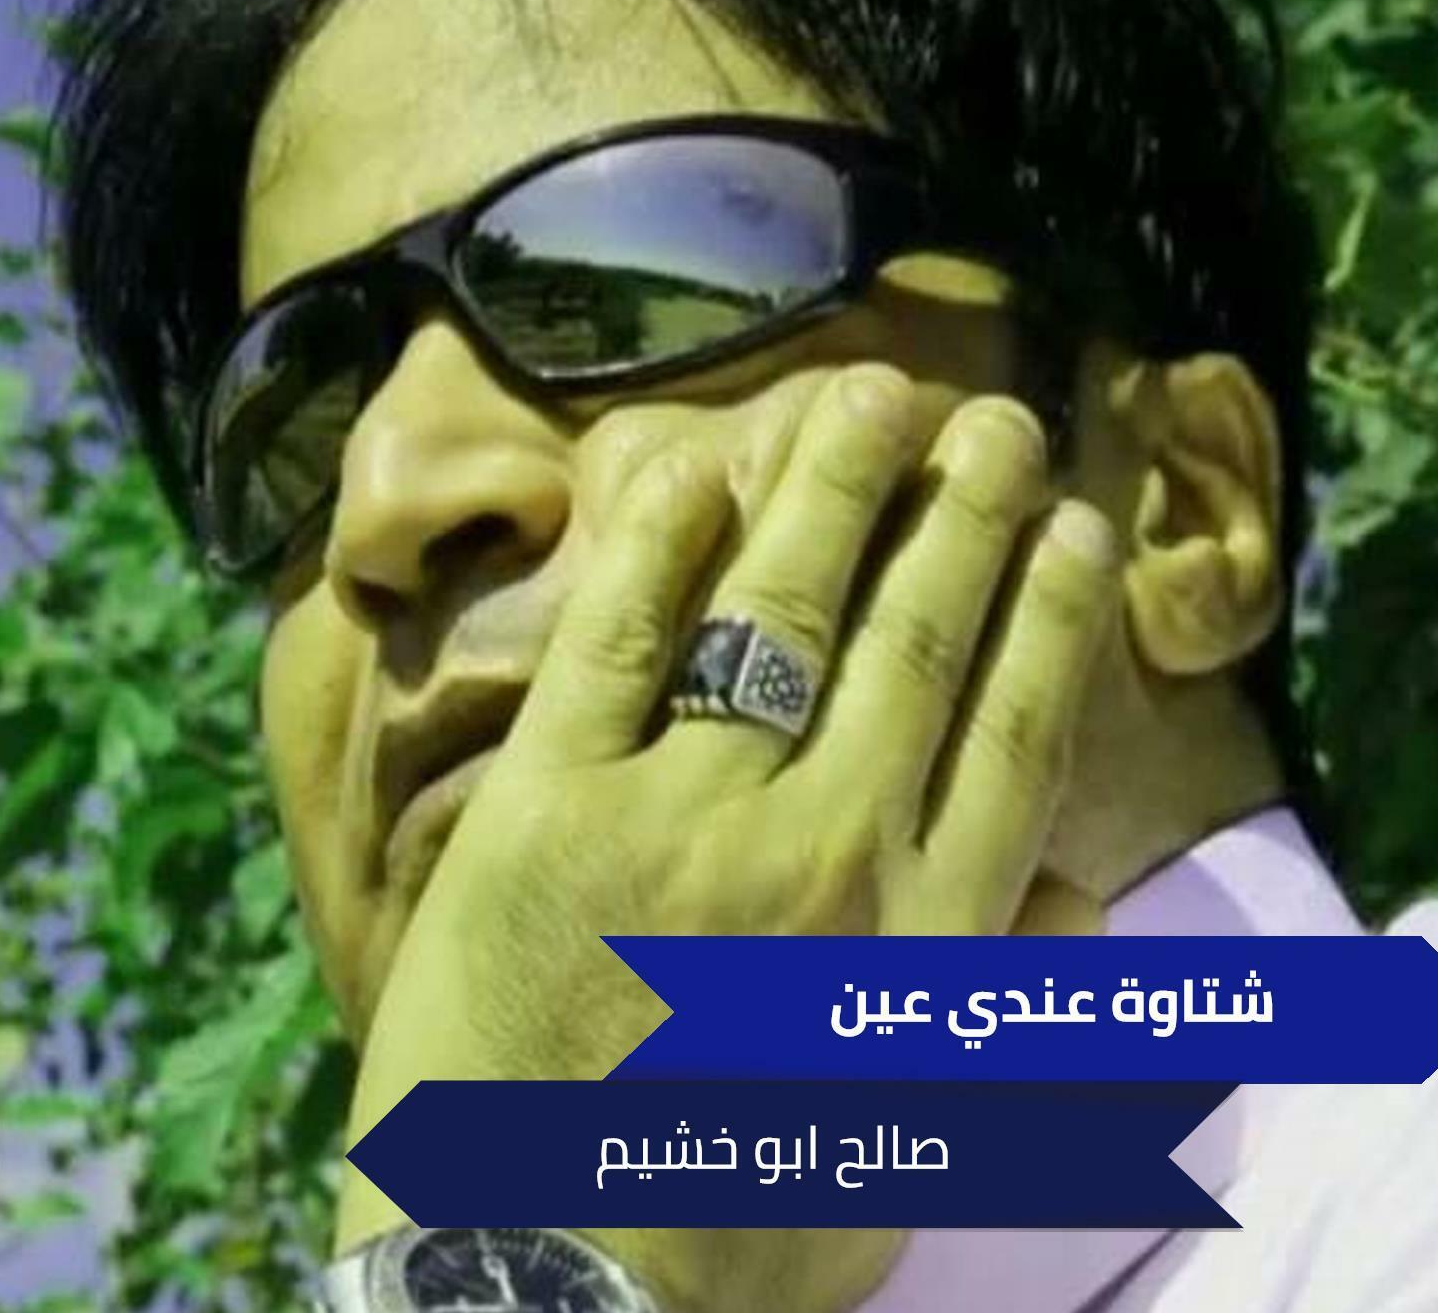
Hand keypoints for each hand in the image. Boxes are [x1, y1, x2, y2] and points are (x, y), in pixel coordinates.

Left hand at [338, 365, 1118, 1311]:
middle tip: (993, 416)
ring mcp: (682, 818)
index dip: (1051, 612)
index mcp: (921, 934)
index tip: (1074, 524)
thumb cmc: (735, 1219)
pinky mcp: (546, 809)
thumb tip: (1072, 895)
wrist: (545, 1290)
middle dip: (962, 513)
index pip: (1014, 728)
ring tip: (873, 395)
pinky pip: (614, 650)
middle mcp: (826, 850)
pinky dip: (657, 552)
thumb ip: (992, 1004)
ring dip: (835, 489)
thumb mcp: (910, 1137)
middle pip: (915, 639)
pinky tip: (695, 472)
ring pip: (779, 613)